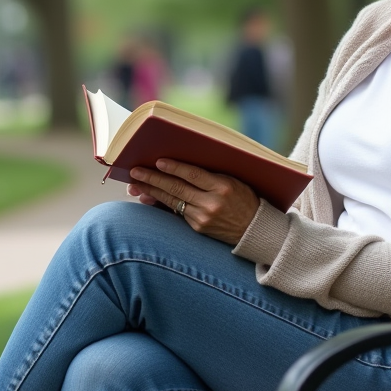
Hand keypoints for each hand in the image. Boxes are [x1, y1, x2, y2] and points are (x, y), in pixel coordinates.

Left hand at [126, 159, 260, 244]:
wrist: (254, 229)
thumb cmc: (244, 199)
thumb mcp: (233, 181)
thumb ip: (209, 175)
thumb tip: (179, 169)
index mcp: (223, 187)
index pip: (193, 175)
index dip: (174, 167)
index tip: (158, 161)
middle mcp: (212, 203)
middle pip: (177, 188)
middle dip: (153, 179)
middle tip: (136, 172)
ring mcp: (203, 218)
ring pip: (172, 202)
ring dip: (151, 192)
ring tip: (135, 185)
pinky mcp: (198, 228)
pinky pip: (176, 213)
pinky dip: (161, 205)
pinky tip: (148, 198)